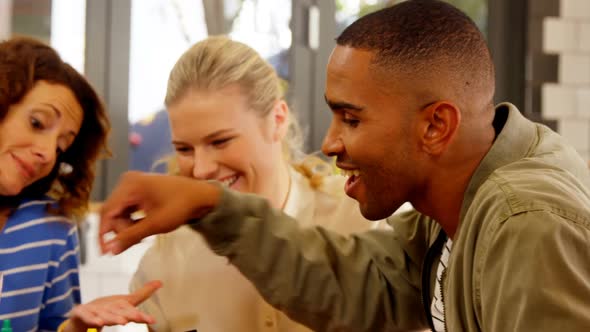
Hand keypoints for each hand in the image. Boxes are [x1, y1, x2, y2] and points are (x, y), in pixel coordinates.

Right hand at [65, 280, 161, 330]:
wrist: (81, 312)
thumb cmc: (107, 307)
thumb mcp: (125, 303)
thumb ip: (142, 295)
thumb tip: (160, 282)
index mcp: (118, 305)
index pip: (131, 310)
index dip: (141, 315)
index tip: (152, 320)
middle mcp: (107, 306)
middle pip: (119, 311)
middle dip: (128, 314)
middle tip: (137, 317)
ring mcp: (94, 309)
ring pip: (104, 314)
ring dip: (113, 318)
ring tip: (123, 321)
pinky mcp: (81, 312)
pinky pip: (86, 316)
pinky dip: (92, 319)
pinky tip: (98, 323)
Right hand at [99, 171, 220, 253]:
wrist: (201, 196)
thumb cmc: (181, 207)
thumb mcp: (155, 225)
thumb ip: (131, 237)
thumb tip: (110, 251)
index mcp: (130, 185)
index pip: (107, 211)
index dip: (104, 233)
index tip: (105, 252)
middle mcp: (127, 181)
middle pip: (112, 212)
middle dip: (120, 230)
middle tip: (136, 242)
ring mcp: (133, 185)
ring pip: (119, 212)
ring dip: (127, 227)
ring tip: (142, 237)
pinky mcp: (138, 191)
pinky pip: (127, 209)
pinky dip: (132, 221)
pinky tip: (143, 229)